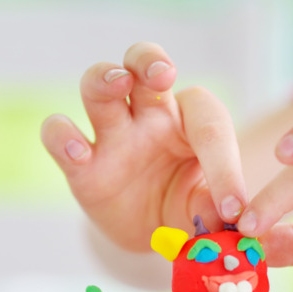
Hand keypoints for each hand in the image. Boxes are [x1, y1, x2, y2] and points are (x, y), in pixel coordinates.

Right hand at [41, 42, 246, 251]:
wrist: (149, 232)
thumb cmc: (186, 206)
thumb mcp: (206, 210)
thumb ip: (214, 208)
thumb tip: (226, 217)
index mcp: (191, 121)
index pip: (208, 124)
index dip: (225, 166)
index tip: (233, 208)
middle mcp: (150, 115)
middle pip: (143, 64)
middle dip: (150, 60)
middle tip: (162, 73)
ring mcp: (112, 135)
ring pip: (98, 85)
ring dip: (104, 78)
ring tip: (116, 82)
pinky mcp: (80, 164)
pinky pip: (59, 135)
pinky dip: (62, 135)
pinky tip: (77, 150)